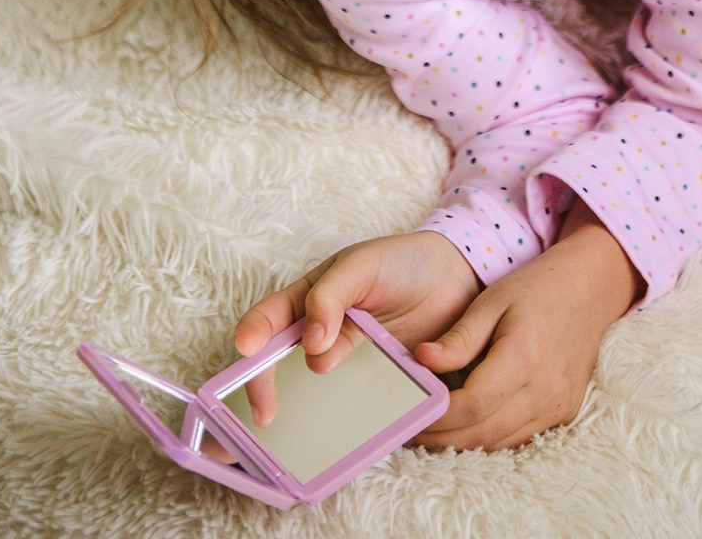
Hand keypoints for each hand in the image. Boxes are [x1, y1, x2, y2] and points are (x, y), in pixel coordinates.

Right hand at [231, 231, 480, 427]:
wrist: (455, 278)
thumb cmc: (401, 262)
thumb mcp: (363, 264)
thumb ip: (332, 296)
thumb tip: (310, 344)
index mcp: (309, 298)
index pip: (270, 318)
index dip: (253, 334)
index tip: (246, 352)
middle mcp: (319, 333)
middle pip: (277, 363)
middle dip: (260, 387)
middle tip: (265, 414)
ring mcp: (345, 360)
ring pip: (308, 392)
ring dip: (293, 412)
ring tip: (280, 436)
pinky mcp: (371, 383)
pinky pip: (348, 408)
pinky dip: (337, 423)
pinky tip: (334, 439)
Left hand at [409, 209, 642, 451]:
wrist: (590, 288)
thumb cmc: (537, 287)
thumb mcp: (493, 300)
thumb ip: (459, 337)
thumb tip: (421, 361)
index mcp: (523, 357)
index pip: (471, 404)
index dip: (436, 415)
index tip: (408, 412)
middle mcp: (544, 390)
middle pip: (483, 432)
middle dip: (442, 437)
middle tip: (410, 429)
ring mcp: (558, 405)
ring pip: (500, 442)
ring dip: (464, 442)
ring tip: (432, 430)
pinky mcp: (564, 411)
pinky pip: (520, 437)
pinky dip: (490, 436)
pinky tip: (468, 423)